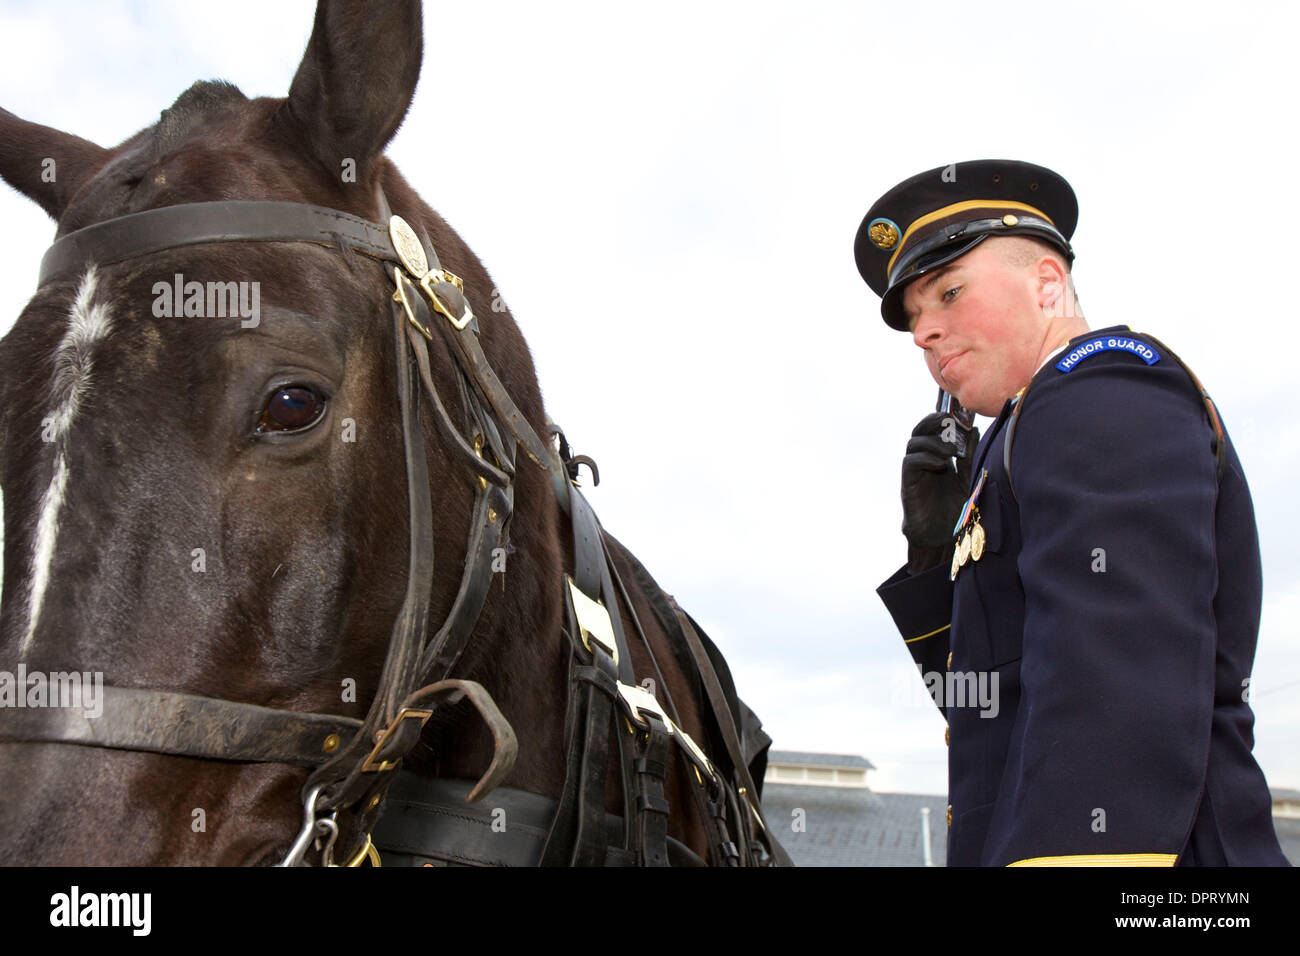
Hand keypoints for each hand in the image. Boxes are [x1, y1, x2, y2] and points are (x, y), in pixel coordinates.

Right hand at [901, 411, 978, 572]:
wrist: (942, 537)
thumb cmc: (953, 510)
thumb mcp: (967, 478)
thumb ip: (969, 456)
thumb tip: (974, 430)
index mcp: (937, 456)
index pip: (932, 429)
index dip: (940, 418)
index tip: (958, 417)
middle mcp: (924, 461)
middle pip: (919, 430)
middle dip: (932, 422)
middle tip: (950, 423)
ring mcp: (915, 472)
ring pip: (913, 443)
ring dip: (933, 442)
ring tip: (951, 451)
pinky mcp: (908, 484)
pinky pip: (910, 462)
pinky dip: (926, 458)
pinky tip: (942, 465)